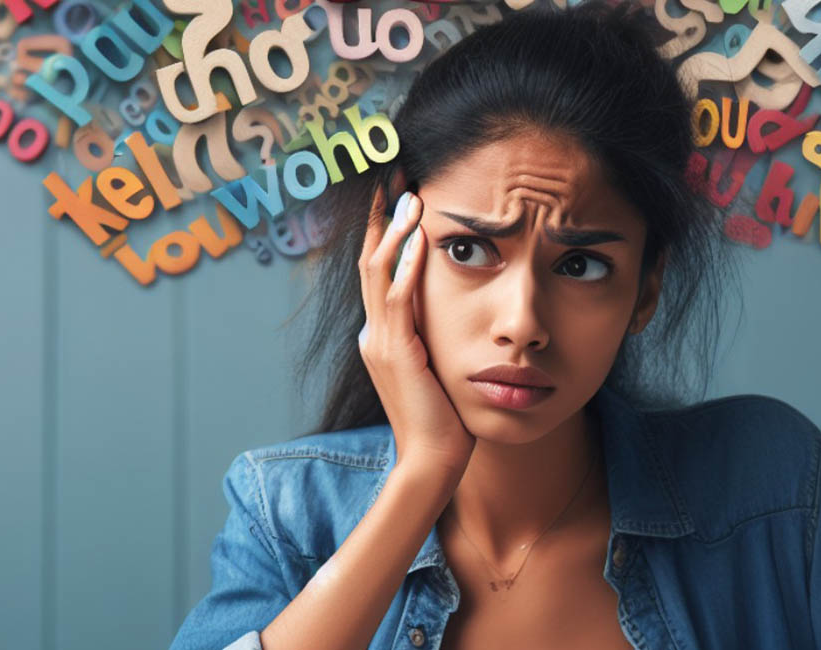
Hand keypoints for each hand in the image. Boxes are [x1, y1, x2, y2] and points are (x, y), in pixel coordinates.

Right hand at [357, 181, 476, 478]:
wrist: (432, 459)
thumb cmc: (443, 418)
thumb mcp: (437, 365)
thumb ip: (434, 336)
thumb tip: (449, 309)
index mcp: (382, 334)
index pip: (379, 268)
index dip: (387, 228)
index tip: (400, 191)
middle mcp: (374, 332)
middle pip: (371, 258)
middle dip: (383, 214)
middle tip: (394, 173)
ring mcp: (380, 341)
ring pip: (379, 270)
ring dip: (395, 229)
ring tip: (409, 192)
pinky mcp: (397, 352)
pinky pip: (397, 299)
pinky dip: (406, 265)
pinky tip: (419, 237)